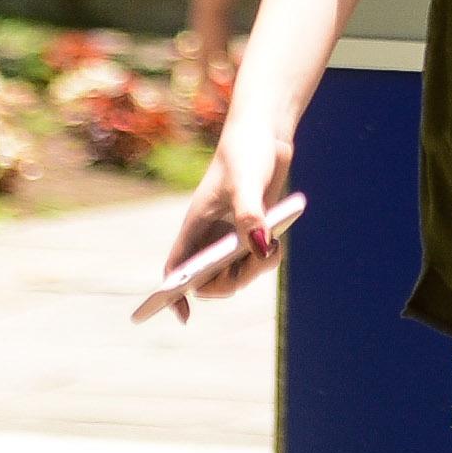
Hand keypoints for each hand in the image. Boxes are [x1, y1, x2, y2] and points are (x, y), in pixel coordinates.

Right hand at [151, 113, 296, 319]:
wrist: (266, 136)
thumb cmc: (246, 154)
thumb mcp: (247, 182)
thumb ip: (251, 215)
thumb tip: (261, 248)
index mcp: (195, 226)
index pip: (176, 268)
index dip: (173, 294)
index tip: (184, 316)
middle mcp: (210, 235)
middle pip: (212, 279)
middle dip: (234, 280)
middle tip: (259, 259)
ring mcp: (232, 234)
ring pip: (238, 272)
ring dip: (256, 268)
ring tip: (274, 245)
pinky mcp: (253, 230)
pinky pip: (257, 258)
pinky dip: (268, 256)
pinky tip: (278, 237)